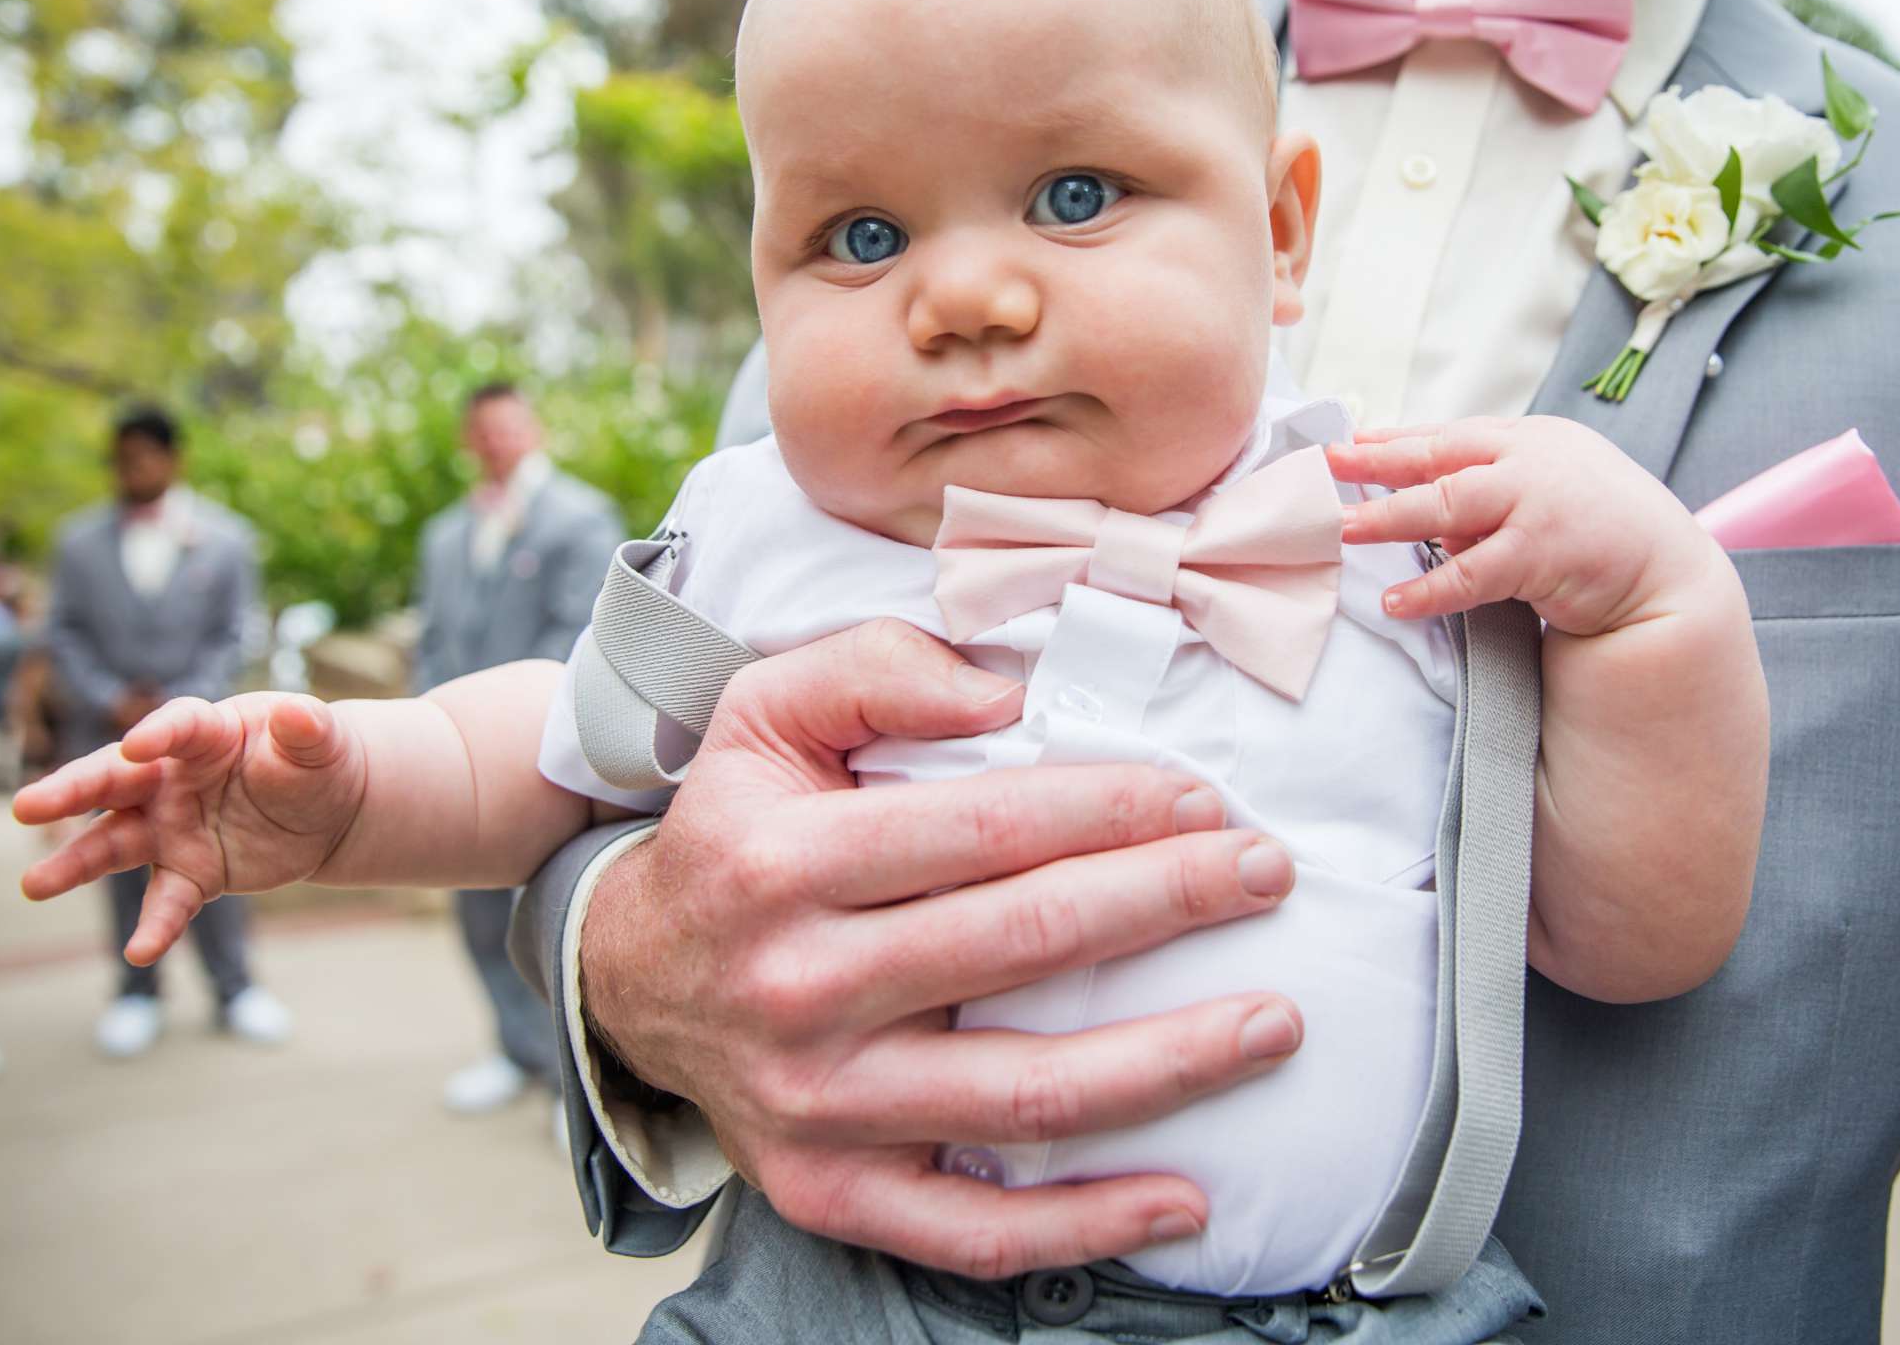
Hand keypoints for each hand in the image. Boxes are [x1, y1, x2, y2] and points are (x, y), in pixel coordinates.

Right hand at [13, 693, 369, 962]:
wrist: (327, 809)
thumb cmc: (313, 759)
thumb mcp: (319, 740)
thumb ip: (307, 729)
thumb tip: (299, 714)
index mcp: (206, 733)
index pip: (177, 727)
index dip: (158, 734)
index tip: (137, 746)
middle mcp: (173, 779)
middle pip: (114, 780)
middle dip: (70, 792)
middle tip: (26, 806)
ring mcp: (173, 828)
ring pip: (114, 844)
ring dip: (75, 865)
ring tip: (33, 886)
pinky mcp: (190, 873)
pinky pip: (167, 901)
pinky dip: (155, 926)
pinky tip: (140, 952)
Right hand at [580, 618, 1302, 1281]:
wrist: (627, 981)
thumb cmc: (734, 835)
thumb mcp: (764, 712)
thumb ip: (878, 669)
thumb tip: (1010, 690)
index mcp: (786, 863)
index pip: (986, 830)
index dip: (1111, 810)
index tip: (1205, 801)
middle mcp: (799, 987)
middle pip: (1024, 944)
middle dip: (1169, 902)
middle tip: (1266, 875)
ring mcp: (815, 1105)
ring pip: (1022, 1093)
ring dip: (1169, 1062)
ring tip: (1272, 1022)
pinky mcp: (828, 1190)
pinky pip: (971, 1230)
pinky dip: (1085, 1226)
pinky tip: (1184, 1197)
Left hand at [1330, 416, 1727, 633]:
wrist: (1667, 574)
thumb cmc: (1603, 533)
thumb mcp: (1547, 495)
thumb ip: (1492, 498)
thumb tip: (1429, 519)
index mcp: (1533, 440)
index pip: (1452, 435)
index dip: (1398, 438)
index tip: (1352, 441)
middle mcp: (1532, 461)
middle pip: (1439, 458)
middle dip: (1378, 462)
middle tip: (1327, 466)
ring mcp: (1537, 504)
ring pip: (1446, 506)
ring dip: (1389, 518)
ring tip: (1343, 530)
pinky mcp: (1542, 553)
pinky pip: (1471, 574)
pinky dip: (1431, 589)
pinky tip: (1397, 601)